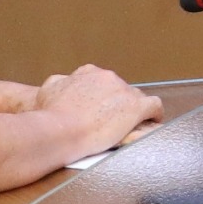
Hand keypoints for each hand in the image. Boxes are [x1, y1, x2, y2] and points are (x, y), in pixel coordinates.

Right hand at [41, 64, 162, 152]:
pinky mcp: (137, 108)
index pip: (101, 80)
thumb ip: (59, 83)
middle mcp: (109, 77)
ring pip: (137, 97)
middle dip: (116, 103)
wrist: (60, 130)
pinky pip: (154, 107)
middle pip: (120, 89)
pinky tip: (151, 123)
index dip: (101, 94)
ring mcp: (125, 92)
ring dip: (133, 109)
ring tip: (130, 124)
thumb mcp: (48, 91)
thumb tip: (64, 82)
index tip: (99, 106)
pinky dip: (154, 114)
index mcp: (89, 73)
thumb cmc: (51, 115)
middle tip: (110, 120)